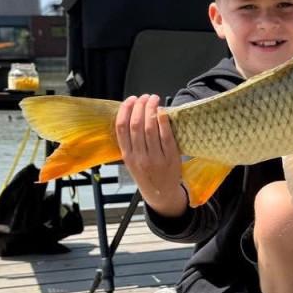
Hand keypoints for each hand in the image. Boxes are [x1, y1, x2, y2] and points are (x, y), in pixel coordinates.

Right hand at [116, 94, 186, 214]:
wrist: (161, 194)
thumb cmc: (147, 175)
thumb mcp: (131, 162)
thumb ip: (130, 143)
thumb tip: (133, 115)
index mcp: (127, 156)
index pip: (121, 128)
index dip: (125, 110)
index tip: (130, 100)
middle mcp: (139, 157)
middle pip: (136, 125)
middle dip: (140, 106)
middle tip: (144, 97)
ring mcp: (155, 158)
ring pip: (150, 128)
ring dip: (152, 109)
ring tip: (154, 99)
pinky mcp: (170, 158)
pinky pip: (166, 136)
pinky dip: (164, 121)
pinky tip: (163, 112)